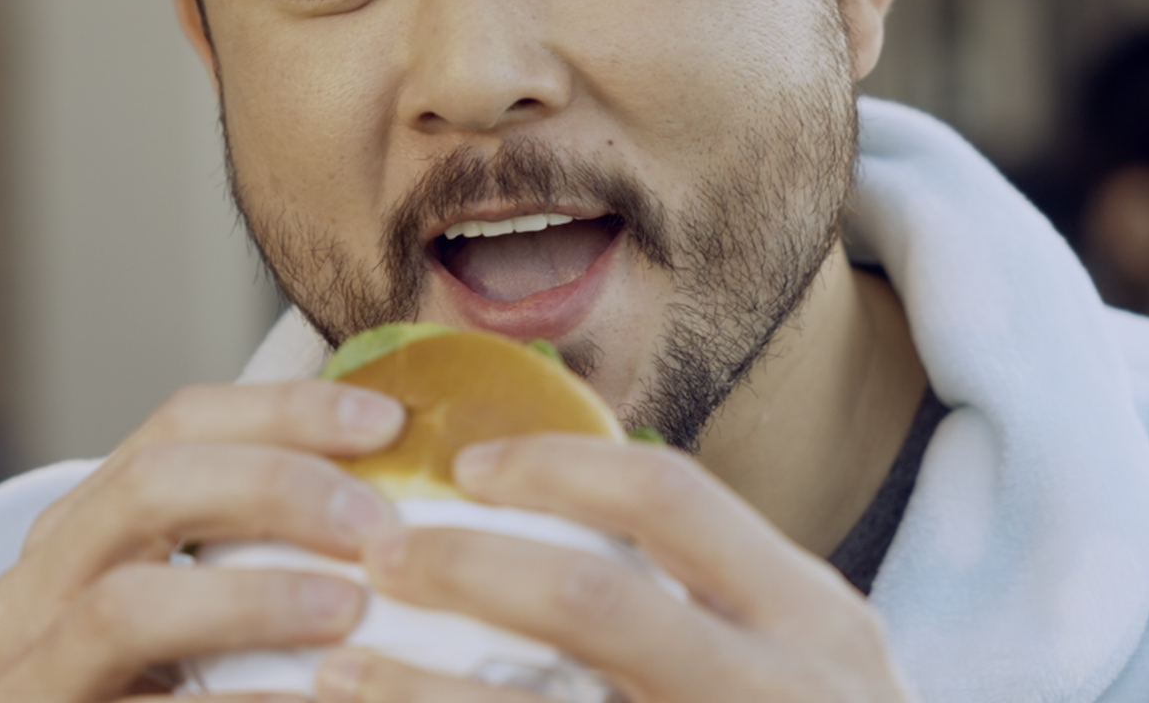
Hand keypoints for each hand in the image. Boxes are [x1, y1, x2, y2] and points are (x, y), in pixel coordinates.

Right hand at [0, 380, 407, 702]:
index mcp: (80, 530)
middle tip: (378, 527)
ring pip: (126, 607)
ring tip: (347, 611)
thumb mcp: (195, 618)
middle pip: (146, 489)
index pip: (178, 425)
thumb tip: (400, 499)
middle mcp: (33, 589)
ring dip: (249, 600)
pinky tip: (315, 702)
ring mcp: (30, 675)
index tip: (388, 424)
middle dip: (273, 489)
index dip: (285, 410)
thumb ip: (258, 553)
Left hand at [314, 435, 912, 702]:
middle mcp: (778, 692)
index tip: (463, 468)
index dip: (552, 471)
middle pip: (593, 602)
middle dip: (466, 569)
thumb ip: (720, 601)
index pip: (668, 497)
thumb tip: (571, 502)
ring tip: (338, 677)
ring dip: (419, 698)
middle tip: (380, 556)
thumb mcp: (809, 666)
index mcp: (811, 620)